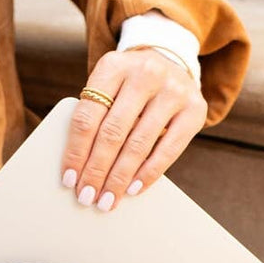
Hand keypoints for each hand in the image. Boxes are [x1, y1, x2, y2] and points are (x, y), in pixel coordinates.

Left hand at [60, 48, 207, 211]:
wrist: (170, 63)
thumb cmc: (128, 86)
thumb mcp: (108, 87)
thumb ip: (94, 117)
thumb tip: (78, 171)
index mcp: (113, 66)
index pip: (87, 116)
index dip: (76, 152)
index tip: (68, 180)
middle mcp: (145, 73)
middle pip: (112, 133)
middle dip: (97, 171)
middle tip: (87, 197)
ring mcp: (172, 90)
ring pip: (138, 144)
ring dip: (120, 179)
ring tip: (107, 199)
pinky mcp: (194, 109)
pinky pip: (168, 149)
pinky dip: (148, 174)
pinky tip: (133, 189)